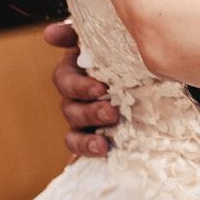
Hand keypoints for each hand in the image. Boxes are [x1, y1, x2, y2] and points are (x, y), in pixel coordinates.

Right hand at [46, 20, 115, 156]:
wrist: (149, 68)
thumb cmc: (121, 48)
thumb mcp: (103, 36)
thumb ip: (76, 33)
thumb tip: (50, 33)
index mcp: (74, 72)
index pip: (64, 80)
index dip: (79, 87)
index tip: (101, 89)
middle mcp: (76, 98)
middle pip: (71, 109)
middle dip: (90, 113)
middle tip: (112, 112)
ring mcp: (86, 121)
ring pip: (75, 134)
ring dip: (87, 140)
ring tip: (104, 144)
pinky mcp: (98, 137)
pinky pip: (84, 153)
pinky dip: (84, 160)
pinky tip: (93, 166)